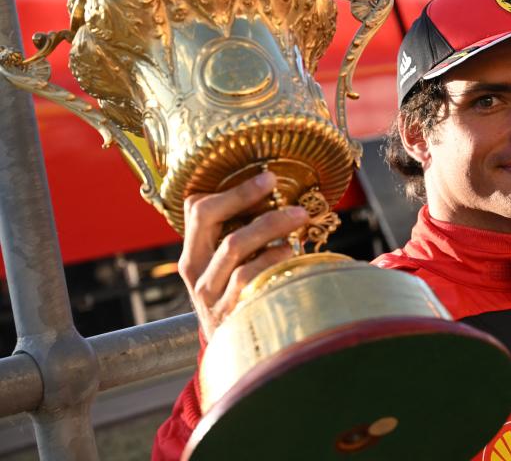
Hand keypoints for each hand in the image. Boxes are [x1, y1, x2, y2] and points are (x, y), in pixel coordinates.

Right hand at [177, 171, 308, 339]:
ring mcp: (209, 293)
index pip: (198, 209)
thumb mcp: (227, 268)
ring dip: (270, 224)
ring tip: (298, 217)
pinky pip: (248, 277)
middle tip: (281, 185)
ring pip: (234, 245)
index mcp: (193, 253)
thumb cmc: (237, 298)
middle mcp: (195, 271)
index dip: (233, 190)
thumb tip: (278, 197)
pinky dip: (272, 259)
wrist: (232, 352)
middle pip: (212, 219)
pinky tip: (291, 254)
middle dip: (248, 196)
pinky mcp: (227, 312)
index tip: (268, 177)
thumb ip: (239, 236)